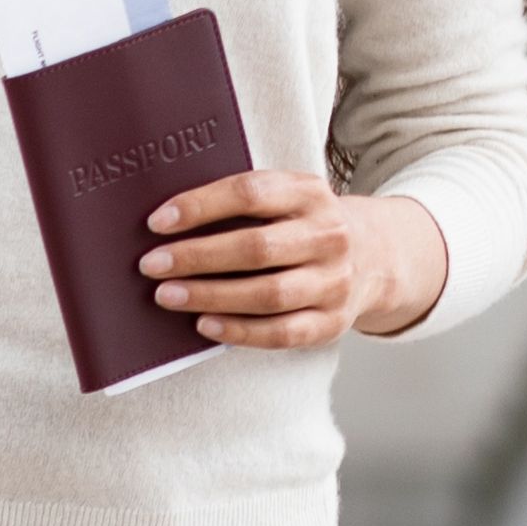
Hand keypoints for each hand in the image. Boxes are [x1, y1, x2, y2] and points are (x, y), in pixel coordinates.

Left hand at [141, 168, 443, 350]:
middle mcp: (328, 236)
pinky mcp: (333, 321)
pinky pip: (282, 332)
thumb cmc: (302, 224)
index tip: (157, 221)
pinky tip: (203, 324)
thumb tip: (165, 222)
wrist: (374, 254)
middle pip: (257, 248)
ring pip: (268, 294)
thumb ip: (238, 203)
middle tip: (151, 264)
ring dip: (211, 296)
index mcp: (310, 193)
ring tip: (167, 295)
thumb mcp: (285, 197)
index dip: (201, 206)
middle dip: (197, 256)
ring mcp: (335, 281)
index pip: (251, 193)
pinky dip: (239, 330)